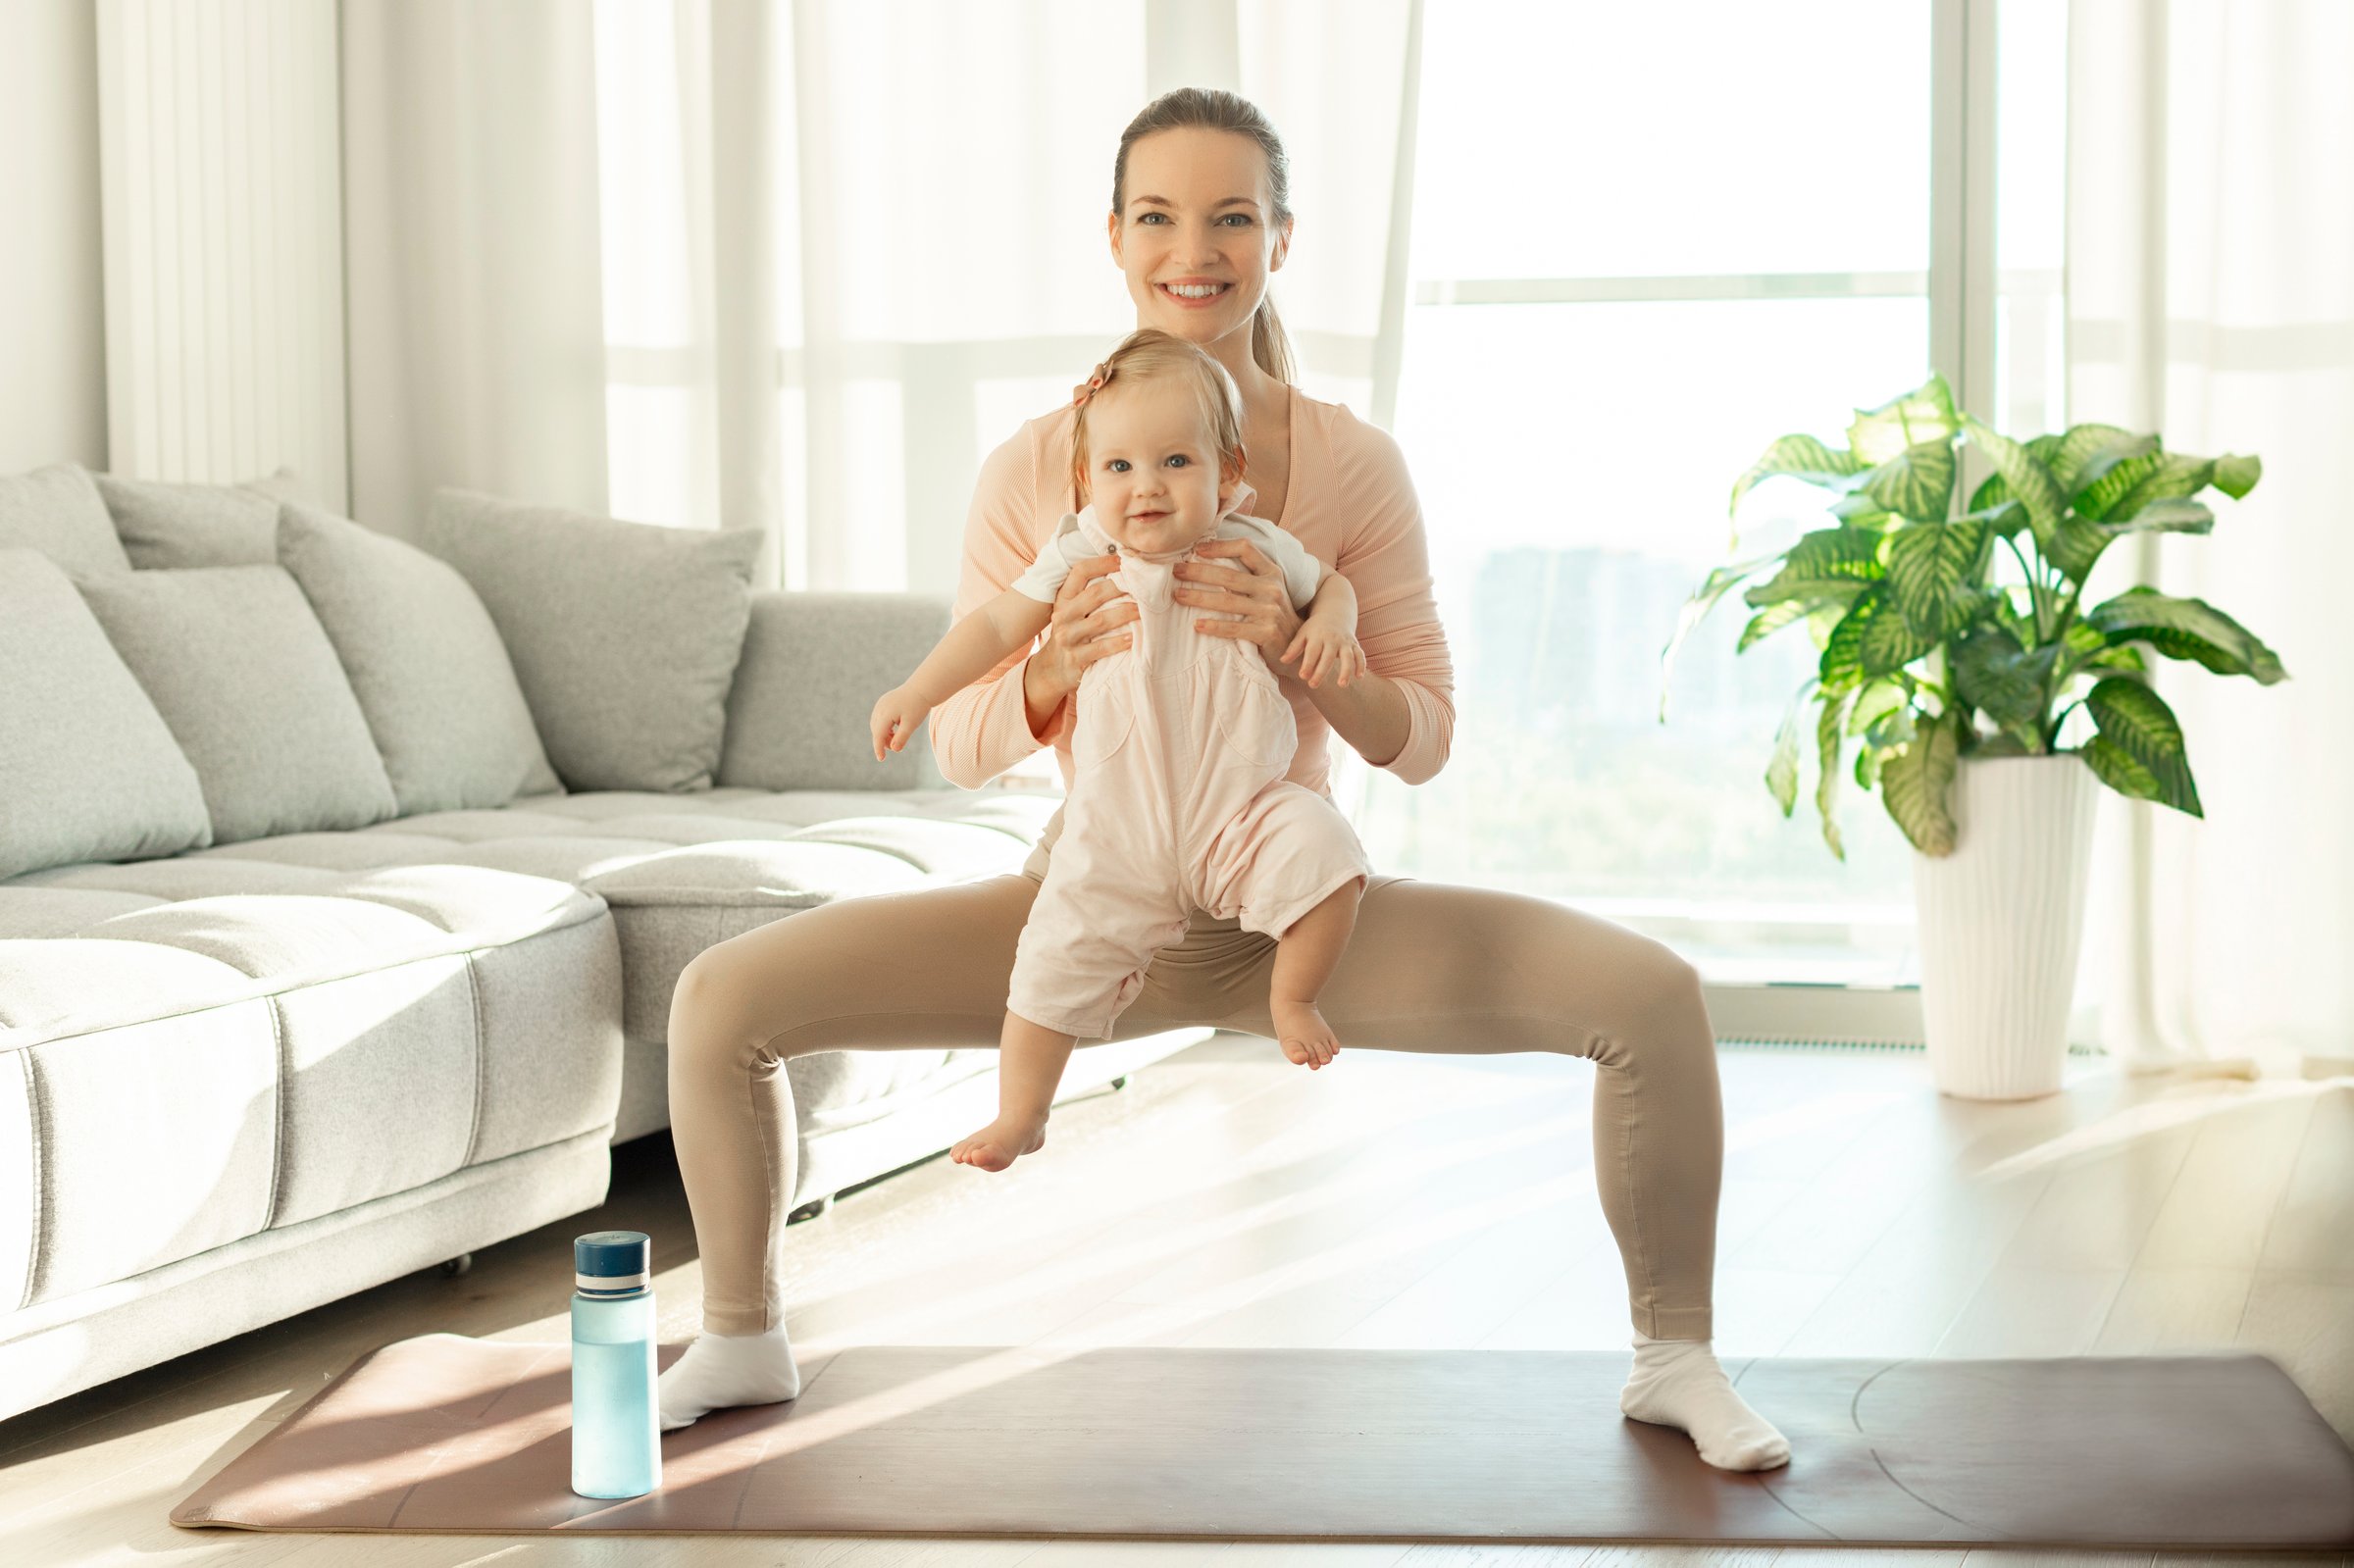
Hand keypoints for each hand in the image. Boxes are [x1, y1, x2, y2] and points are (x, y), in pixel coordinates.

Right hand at [870, 684, 931, 760]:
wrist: (922, 689)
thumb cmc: (918, 706)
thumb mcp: (911, 724)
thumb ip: (902, 737)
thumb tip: (894, 749)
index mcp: (885, 713)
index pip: (878, 735)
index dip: (878, 748)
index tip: (881, 759)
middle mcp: (880, 708)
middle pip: (876, 730)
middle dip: (883, 741)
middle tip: (896, 748)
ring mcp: (881, 704)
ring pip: (877, 725)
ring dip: (884, 734)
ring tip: (896, 739)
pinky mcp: (884, 703)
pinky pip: (880, 718)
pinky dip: (885, 727)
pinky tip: (894, 730)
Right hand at [1030, 552, 1137, 700]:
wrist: (1052, 669)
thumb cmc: (1071, 634)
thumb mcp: (1072, 612)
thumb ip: (1089, 595)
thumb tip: (1123, 572)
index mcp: (1064, 599)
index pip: (1080, 572)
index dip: (1102, 563)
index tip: (1123, 560)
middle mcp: (1063, 615)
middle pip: (1094, 594)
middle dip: (1121, 587)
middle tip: (1143, 586)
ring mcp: (1068, 638)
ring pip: (1100, 620)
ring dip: (1125, 613)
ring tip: (1144, 610)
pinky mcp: (1075, 659)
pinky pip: (1100, 648)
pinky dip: (1118, 643)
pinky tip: (1133, 638)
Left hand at [1172, 539, 1302, 673]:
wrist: (1299, 646)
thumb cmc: (1274, 615)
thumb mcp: (1268, 590)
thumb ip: (1248, 576)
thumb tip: (1207, 563)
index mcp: (1271, 572)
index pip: (1246, 549)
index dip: (1221, 546)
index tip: (1197, 549)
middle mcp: (1272, 588)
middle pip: (1229, 576)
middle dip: (1199, 572)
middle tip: (1176, 572)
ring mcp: (1270, 610)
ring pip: (1228, 601)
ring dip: (1199, 597)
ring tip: (1178, 596)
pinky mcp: (1267, 632)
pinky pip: (1235, 627)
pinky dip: (1214, 626)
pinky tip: (1197, 625)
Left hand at [1281, 620, 1365, 688]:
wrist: (1334, 613)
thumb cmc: (1314, 628)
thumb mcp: (1302, 634)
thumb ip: (1293, 648)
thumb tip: (1282, 661)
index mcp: (1317, 636)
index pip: (1312, 651)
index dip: (1308, 663)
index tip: (1302, 676)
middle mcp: (1332, 639)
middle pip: (1328, 657)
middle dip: (1321, 671)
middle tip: (1313, 685)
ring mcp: (1345, 642)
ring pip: (1348, 657)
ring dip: (1346, 670)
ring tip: (1341, 685)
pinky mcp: (1355, 645)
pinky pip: (1360, 655)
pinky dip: (1361, 665)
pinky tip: (1359, 677)